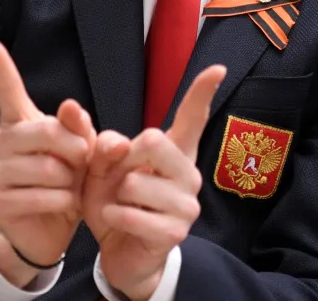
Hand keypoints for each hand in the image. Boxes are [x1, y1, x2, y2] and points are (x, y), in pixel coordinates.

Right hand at [0, 34, 95, 287]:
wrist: (51, 229)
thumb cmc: (66, 181)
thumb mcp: (81, 152)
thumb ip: (80, 129)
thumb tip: (72, 107)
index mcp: (17, 122)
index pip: (5, 87)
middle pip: (44, 131)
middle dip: (74, 149)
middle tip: (81, 162)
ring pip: (46, 168)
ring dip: (70, 182)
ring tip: (68, 187)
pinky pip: (39, 195)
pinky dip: (61, 202)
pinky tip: (61, 204)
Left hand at [79, 65, 224, 300]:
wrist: (117, 249)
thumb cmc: (113, 199)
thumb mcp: (100, 166)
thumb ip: (105, 145)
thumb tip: (118, 143)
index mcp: (173, 152)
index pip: (191, 118)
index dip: (201, 92)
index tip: (217, 68)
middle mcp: (188, 174)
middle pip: (153, 140)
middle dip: (122, 159)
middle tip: (118, 178)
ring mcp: (186, 205)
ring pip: (136, 182)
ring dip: (114, 194)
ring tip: (121, 204)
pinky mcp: (175, 232)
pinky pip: (131, 213)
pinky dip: (112, 216)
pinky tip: (116, 220)